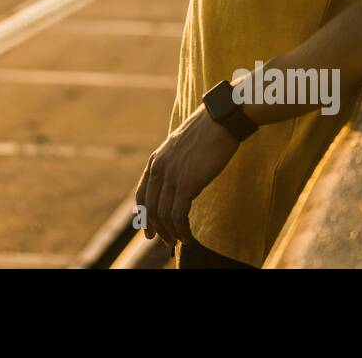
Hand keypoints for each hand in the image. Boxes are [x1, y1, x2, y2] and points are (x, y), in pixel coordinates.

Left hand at [134, 104, 239, 247]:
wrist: (220, 120)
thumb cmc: (206, 132)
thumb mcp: (181, 147)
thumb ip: (174, 164)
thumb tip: (178, 183)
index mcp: (155, 160)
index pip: (141, 194)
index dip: (144, 216)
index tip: (148, 231)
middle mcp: (159, 169)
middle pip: (151, 208)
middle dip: (157, 229)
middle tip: (167, 242)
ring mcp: (171, 176)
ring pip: (164, 214)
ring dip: (171, 233)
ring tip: (179, 242)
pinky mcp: (187, 183)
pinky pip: (178, 215)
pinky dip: (182, 230)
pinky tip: (188, 238)